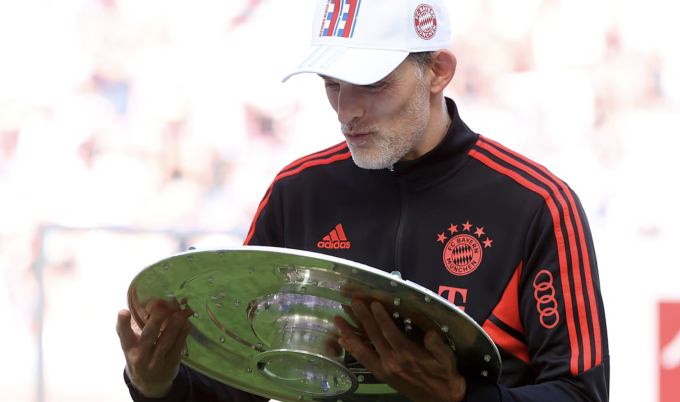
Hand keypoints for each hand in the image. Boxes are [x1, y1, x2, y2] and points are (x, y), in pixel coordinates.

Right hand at [116, 297, 193, 397]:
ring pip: (165, 343)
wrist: (149, 383)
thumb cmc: (141, 355)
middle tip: (161, 308)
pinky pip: (177, 348)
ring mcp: (155, 362)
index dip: (123, 323)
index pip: (123, 335)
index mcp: (129, 348)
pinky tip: (186, 324)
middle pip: (147, 338)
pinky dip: (182, 335)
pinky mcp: (170, 365)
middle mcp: (140, 356)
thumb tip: (153, 300)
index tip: (124, 311)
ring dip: (173, 327)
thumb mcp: (134, 344)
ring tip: (179, 314)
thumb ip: (138, 325)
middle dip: (154, 322)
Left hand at [335, 300, 465, 401]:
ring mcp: (384, 369)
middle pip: (374, 337)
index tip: (373, 304)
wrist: (439, 398)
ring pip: (363, 349)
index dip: (381, 318)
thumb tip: (430, 334)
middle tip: (353, 302)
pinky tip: (342, 340)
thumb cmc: (443, 374)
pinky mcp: (381, 374)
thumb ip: (438, 346)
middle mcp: (393, 361)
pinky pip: (363, 360)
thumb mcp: (446, 359)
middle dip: (362, 318)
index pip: (390, 333)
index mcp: (408, 355)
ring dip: (349, 333)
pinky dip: (352, 349)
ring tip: (338, 320)